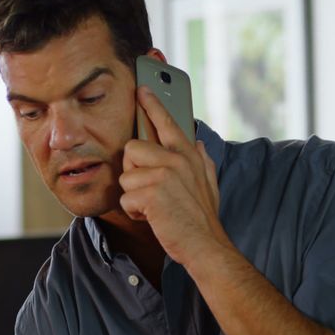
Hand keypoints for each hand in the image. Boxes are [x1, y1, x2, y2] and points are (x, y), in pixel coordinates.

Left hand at [120, 87, 226, 266]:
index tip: (142, 89)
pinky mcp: (152, 192)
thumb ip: (202, 161)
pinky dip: (134, 212)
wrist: (205, 245)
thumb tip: (198, 142)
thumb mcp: (208, 184)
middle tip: (149, 191)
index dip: (153, 104)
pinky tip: (152, 217)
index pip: (168, 123)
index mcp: (189, 155)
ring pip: (126, 175)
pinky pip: (126, 198)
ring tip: (154, 207)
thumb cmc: (202, 218)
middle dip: (134, 172)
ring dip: (134, 196)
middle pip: (132, 149)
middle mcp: (177, 159)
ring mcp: (165, 174)